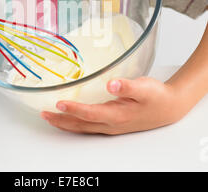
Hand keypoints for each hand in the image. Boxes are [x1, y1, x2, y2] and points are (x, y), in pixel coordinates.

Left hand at [41, 77, 189, 134]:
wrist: (167, 108)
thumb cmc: (156, 96)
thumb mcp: (145, 88)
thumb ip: (128, 86)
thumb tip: (111, 84)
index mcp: (117, 115)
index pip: (90, 113)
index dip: (73, 109)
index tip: (58, 103)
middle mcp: (110, 124)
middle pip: (81, 124)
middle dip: (61, 120)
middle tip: (43, 114)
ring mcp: (110, 126)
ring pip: (83, 128)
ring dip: (65, 123)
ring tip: (50, 117)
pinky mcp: (111, 123)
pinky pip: (88, 126)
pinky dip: (75, 123)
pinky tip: (69, 119)